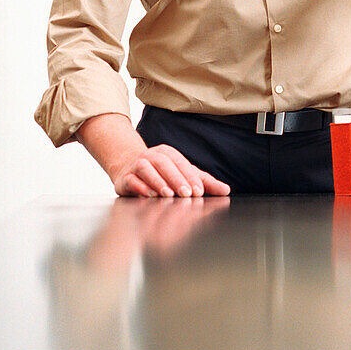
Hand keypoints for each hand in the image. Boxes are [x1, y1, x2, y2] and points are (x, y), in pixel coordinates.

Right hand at [111, 143, 230, 197]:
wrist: (128, 168)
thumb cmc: (161, 172)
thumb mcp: (184, 175)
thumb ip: (204, 182)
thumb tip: (225, 190)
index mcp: (168, 154)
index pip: (182, 164)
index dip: (191, 177)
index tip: (199, 191)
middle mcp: (152, 156)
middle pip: (165, 164)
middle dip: (176, 179)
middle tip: (186, 194)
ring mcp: (137, 165)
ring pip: (146, 169)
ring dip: (157, 182)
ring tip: (167, 194)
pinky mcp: (124, 177)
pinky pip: (131, 179)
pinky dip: (140, 187)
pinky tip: (149, 195)